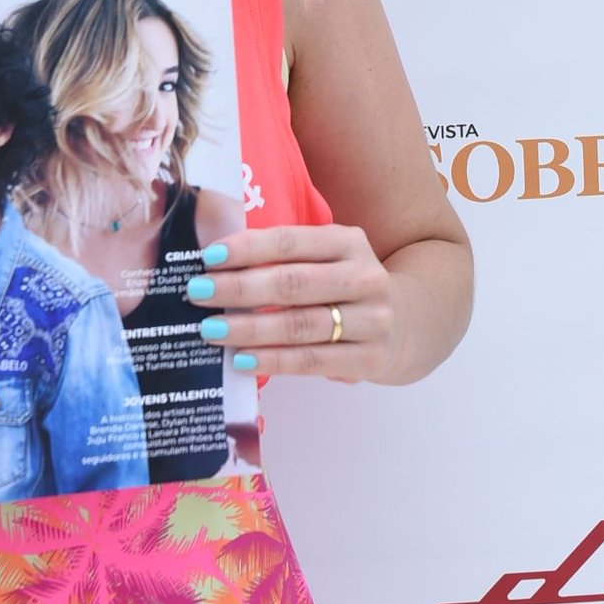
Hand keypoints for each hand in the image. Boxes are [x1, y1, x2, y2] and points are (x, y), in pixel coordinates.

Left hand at [185, 224, 397, 381]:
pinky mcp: (369, 358)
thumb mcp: (330, 258)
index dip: (249, 248)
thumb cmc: (347, 286)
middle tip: (197, 292)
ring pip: (300, 325)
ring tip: (210, 330)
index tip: (208, 256)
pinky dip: (273, 361)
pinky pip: (312, 361)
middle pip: (293, 283)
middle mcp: (364, 277)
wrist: (406, 323)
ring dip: (249, 329)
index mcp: (349, 242)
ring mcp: (372, 320)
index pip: (292, 242)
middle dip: (239, 288)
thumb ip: (287, 258)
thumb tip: (217, 265)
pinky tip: (242, 360)